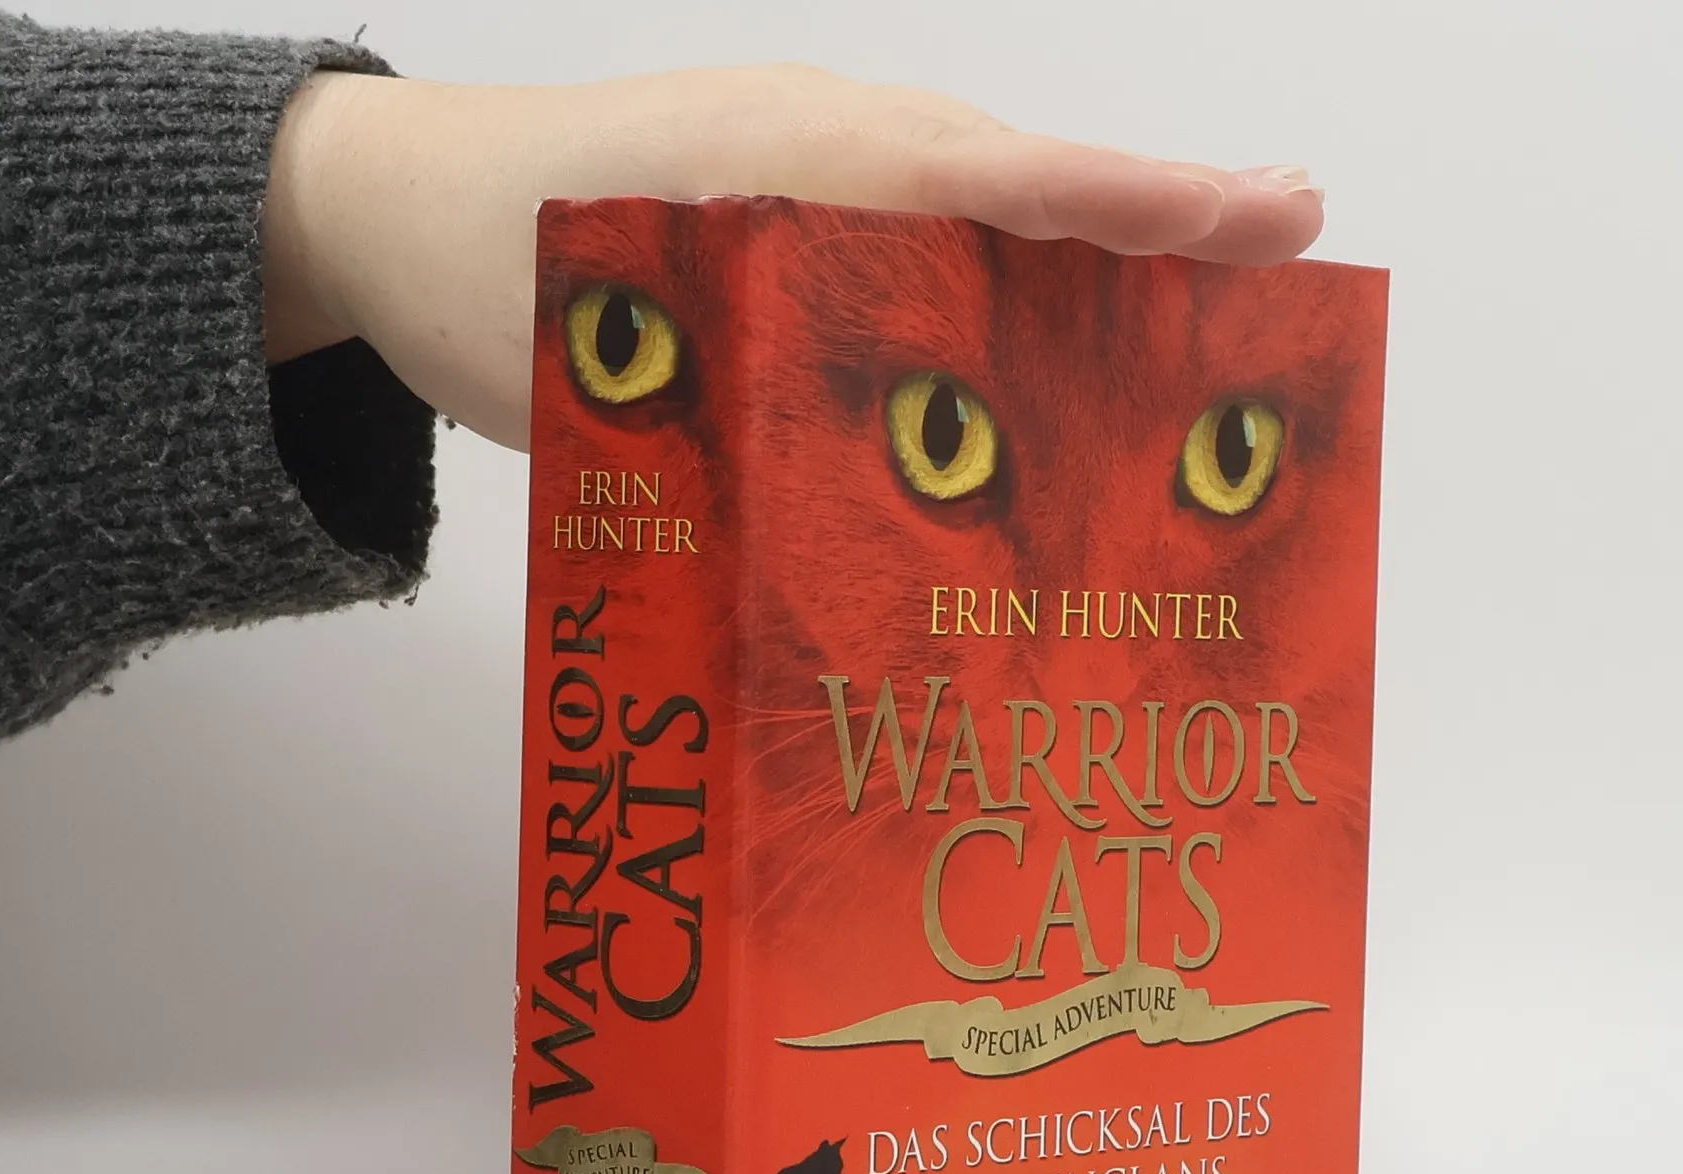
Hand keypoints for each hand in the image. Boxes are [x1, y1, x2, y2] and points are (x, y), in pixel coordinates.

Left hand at [263, 64, 1323, 450]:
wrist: (394, 209)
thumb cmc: (495, 276)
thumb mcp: (616, 358)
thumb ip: (747, 407)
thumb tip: (888, 517)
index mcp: (806, 161)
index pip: (1006, 181)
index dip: (1139, 210)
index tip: (1265, 215)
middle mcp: (834, 148)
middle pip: (1027, 189)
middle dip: (1159, 230)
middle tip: (1289, 258)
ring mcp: (820, 167)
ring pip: (986, 214)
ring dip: (1091, 266)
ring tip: (1211, 318)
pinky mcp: (799, 206)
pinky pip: (927, 237)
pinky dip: (1003, 284)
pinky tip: (1042, 355)